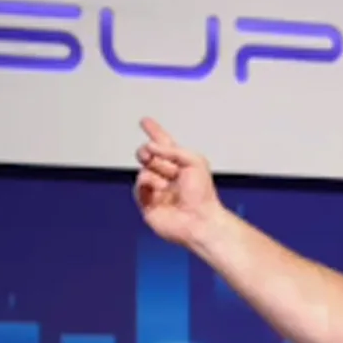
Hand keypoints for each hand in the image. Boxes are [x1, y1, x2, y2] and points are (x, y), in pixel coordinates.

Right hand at [133, 117, 223, 246]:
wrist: (199, 220)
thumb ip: (172, 150)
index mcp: (180, 165)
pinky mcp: (147, 203)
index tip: (145, 121)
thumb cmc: (203, 195)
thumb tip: (150, 148)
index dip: (155, 132)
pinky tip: (157, 189)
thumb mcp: (195, 161)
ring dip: (153, 171)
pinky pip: (139, 187)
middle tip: (148, 153)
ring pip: (143, 170)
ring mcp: (157, 189)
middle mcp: (167, 176)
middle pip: (148, 155)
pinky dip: (146, 184)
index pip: (164, 144)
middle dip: (146, 151)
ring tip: (166, 183)